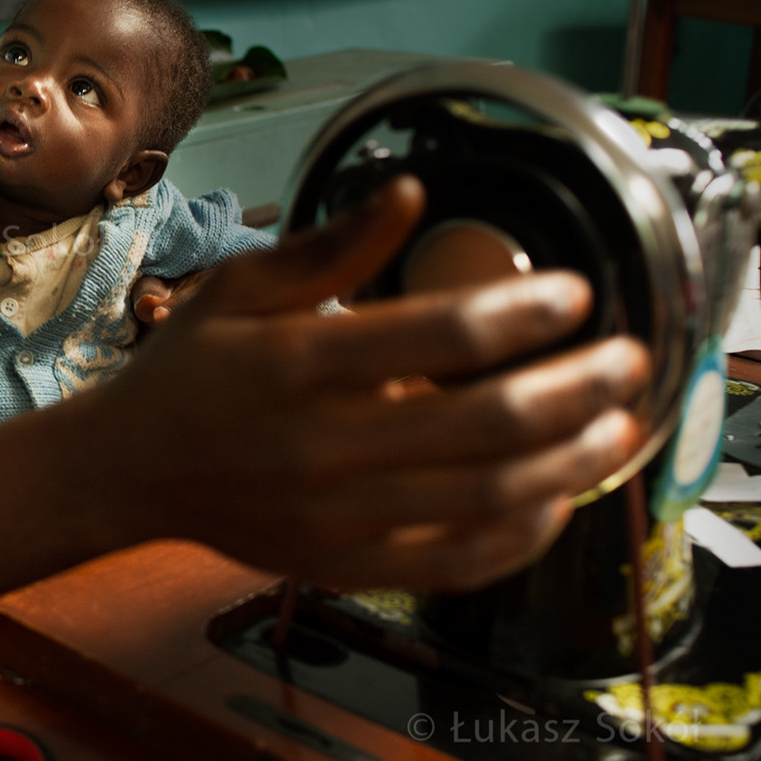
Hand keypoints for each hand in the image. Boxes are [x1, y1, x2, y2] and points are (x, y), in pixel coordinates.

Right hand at [98, 175, 650, 593]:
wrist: (130, 470)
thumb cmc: (191, 367)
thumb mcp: (241, 289)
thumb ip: (330, 248)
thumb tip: (412, 193)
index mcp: (296, 362)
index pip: (439, 335)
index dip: (524, 312)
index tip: (578, 293)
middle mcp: (322, 445)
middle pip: (484, 422)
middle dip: (576, 388)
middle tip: (630, 358)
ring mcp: (337, 517)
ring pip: (487, 497)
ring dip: (571, 462)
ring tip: (619, 424)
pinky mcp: (346, 567)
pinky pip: (456, 563)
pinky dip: (522, 535)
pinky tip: (558, 499)